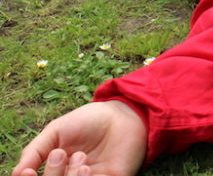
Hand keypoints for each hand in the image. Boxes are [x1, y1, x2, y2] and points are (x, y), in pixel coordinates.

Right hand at [12, 102, 146, 175]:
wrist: (123, 113)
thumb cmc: (89, 120)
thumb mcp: (56, 131)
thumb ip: (35, 150)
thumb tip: (17, 173)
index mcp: (58, 171)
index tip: (28, 173)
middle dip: (53, 175)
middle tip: (60, 154)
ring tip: (81, 159)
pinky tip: (90, 168)